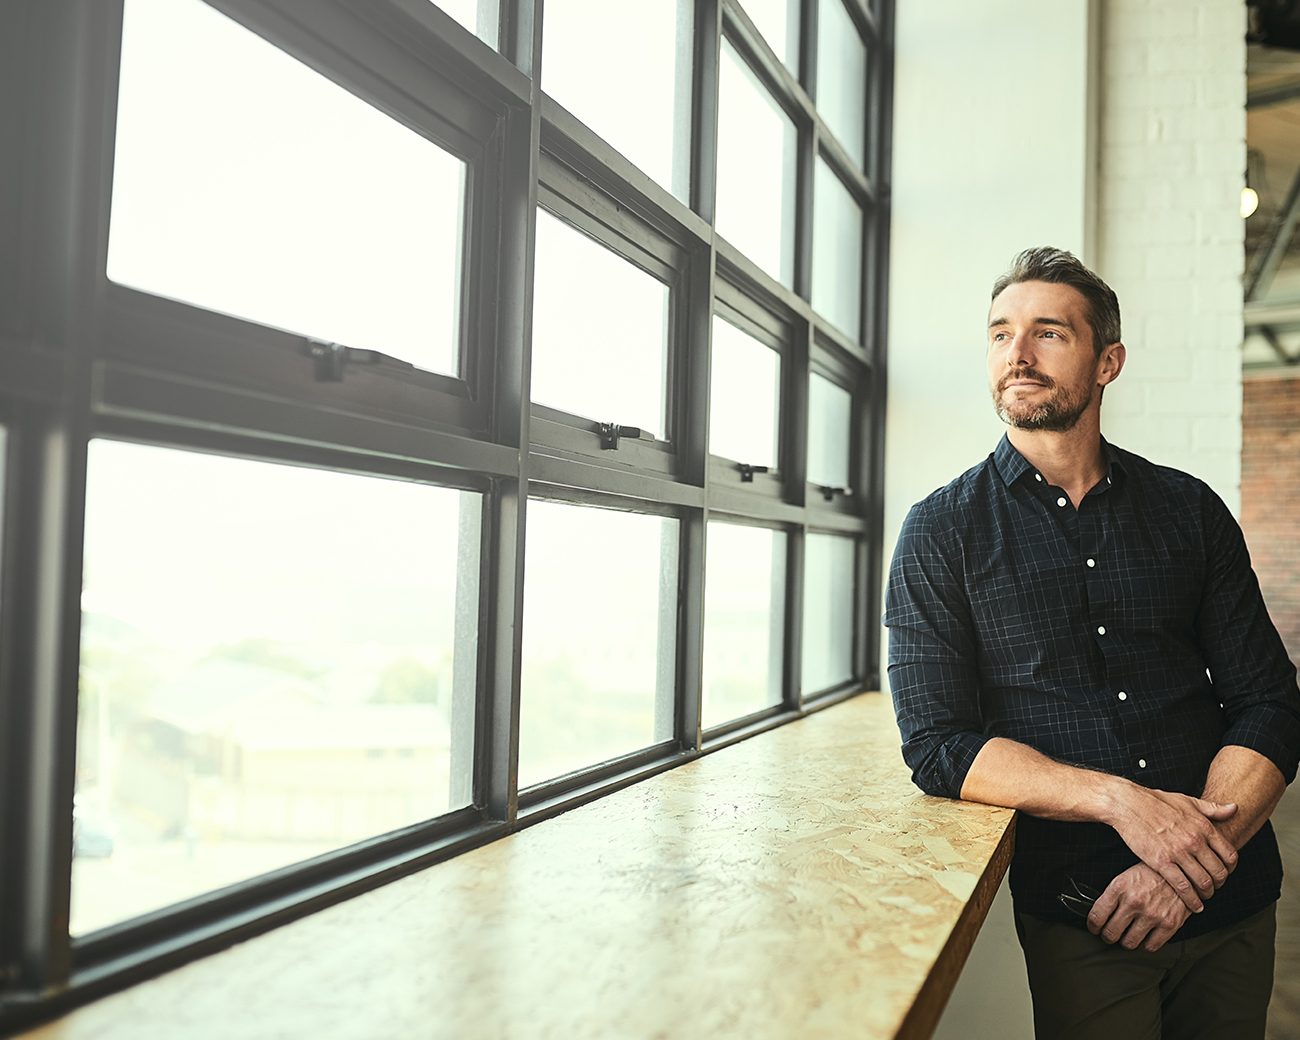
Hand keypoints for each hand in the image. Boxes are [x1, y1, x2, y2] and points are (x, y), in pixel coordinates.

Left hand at [1087, 863, 1190, 951]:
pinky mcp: (1169, 924)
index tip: (1094, 929)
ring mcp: (1152, 914)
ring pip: (1129, 943)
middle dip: (1107, 936)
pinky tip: (1143, 938)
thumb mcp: (1125, 877)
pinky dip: (1144, 946)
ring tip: (1126, 936)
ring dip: (1125, 942)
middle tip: (1109, 935)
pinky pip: (1150, 947)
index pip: (1097, 916)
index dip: (1092, 927)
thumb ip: (1112, 896)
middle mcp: (1134, 902)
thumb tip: (1099, 914)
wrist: (1180, 872)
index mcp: (1119, 888)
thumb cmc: (1150, 874)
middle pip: (1111, 933)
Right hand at [1105, 785, 1237, 911]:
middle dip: (1219, 885)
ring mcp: (1178, 852)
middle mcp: (1195, 841)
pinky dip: (1192, 901)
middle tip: (1213, 888)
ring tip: (1203, 898)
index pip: (1230, 856)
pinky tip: (1193, 905)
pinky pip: (1183, 887)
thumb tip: (1235, 808)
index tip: (1224, 873)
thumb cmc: (1155, 801)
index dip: (1230, 869)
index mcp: (1204, 827)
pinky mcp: (1161, 862)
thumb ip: (1213, 808)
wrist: (1127, 804)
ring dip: (1207, 895)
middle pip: (1219, 873)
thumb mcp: (1188, 800)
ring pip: (1204, 882)